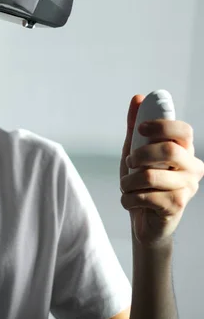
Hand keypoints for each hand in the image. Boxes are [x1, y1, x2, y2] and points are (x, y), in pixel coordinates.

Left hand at [119, 95, 203, 247]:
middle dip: (140, 155)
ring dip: (128, 182)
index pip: (183, 130)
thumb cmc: (142, 182)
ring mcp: (187, 188)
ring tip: (126, 186)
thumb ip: (136, 126)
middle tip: (130, 163)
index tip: (140, 129)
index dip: (161, 125)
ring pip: (151, 176)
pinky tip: (130, 201)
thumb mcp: (135, 150)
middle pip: (169, 150)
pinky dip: (128, 199)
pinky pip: (145, 196)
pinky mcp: (176, 206)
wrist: (142, 220)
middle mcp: (192, 167)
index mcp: (185, 150)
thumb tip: (138, 97)